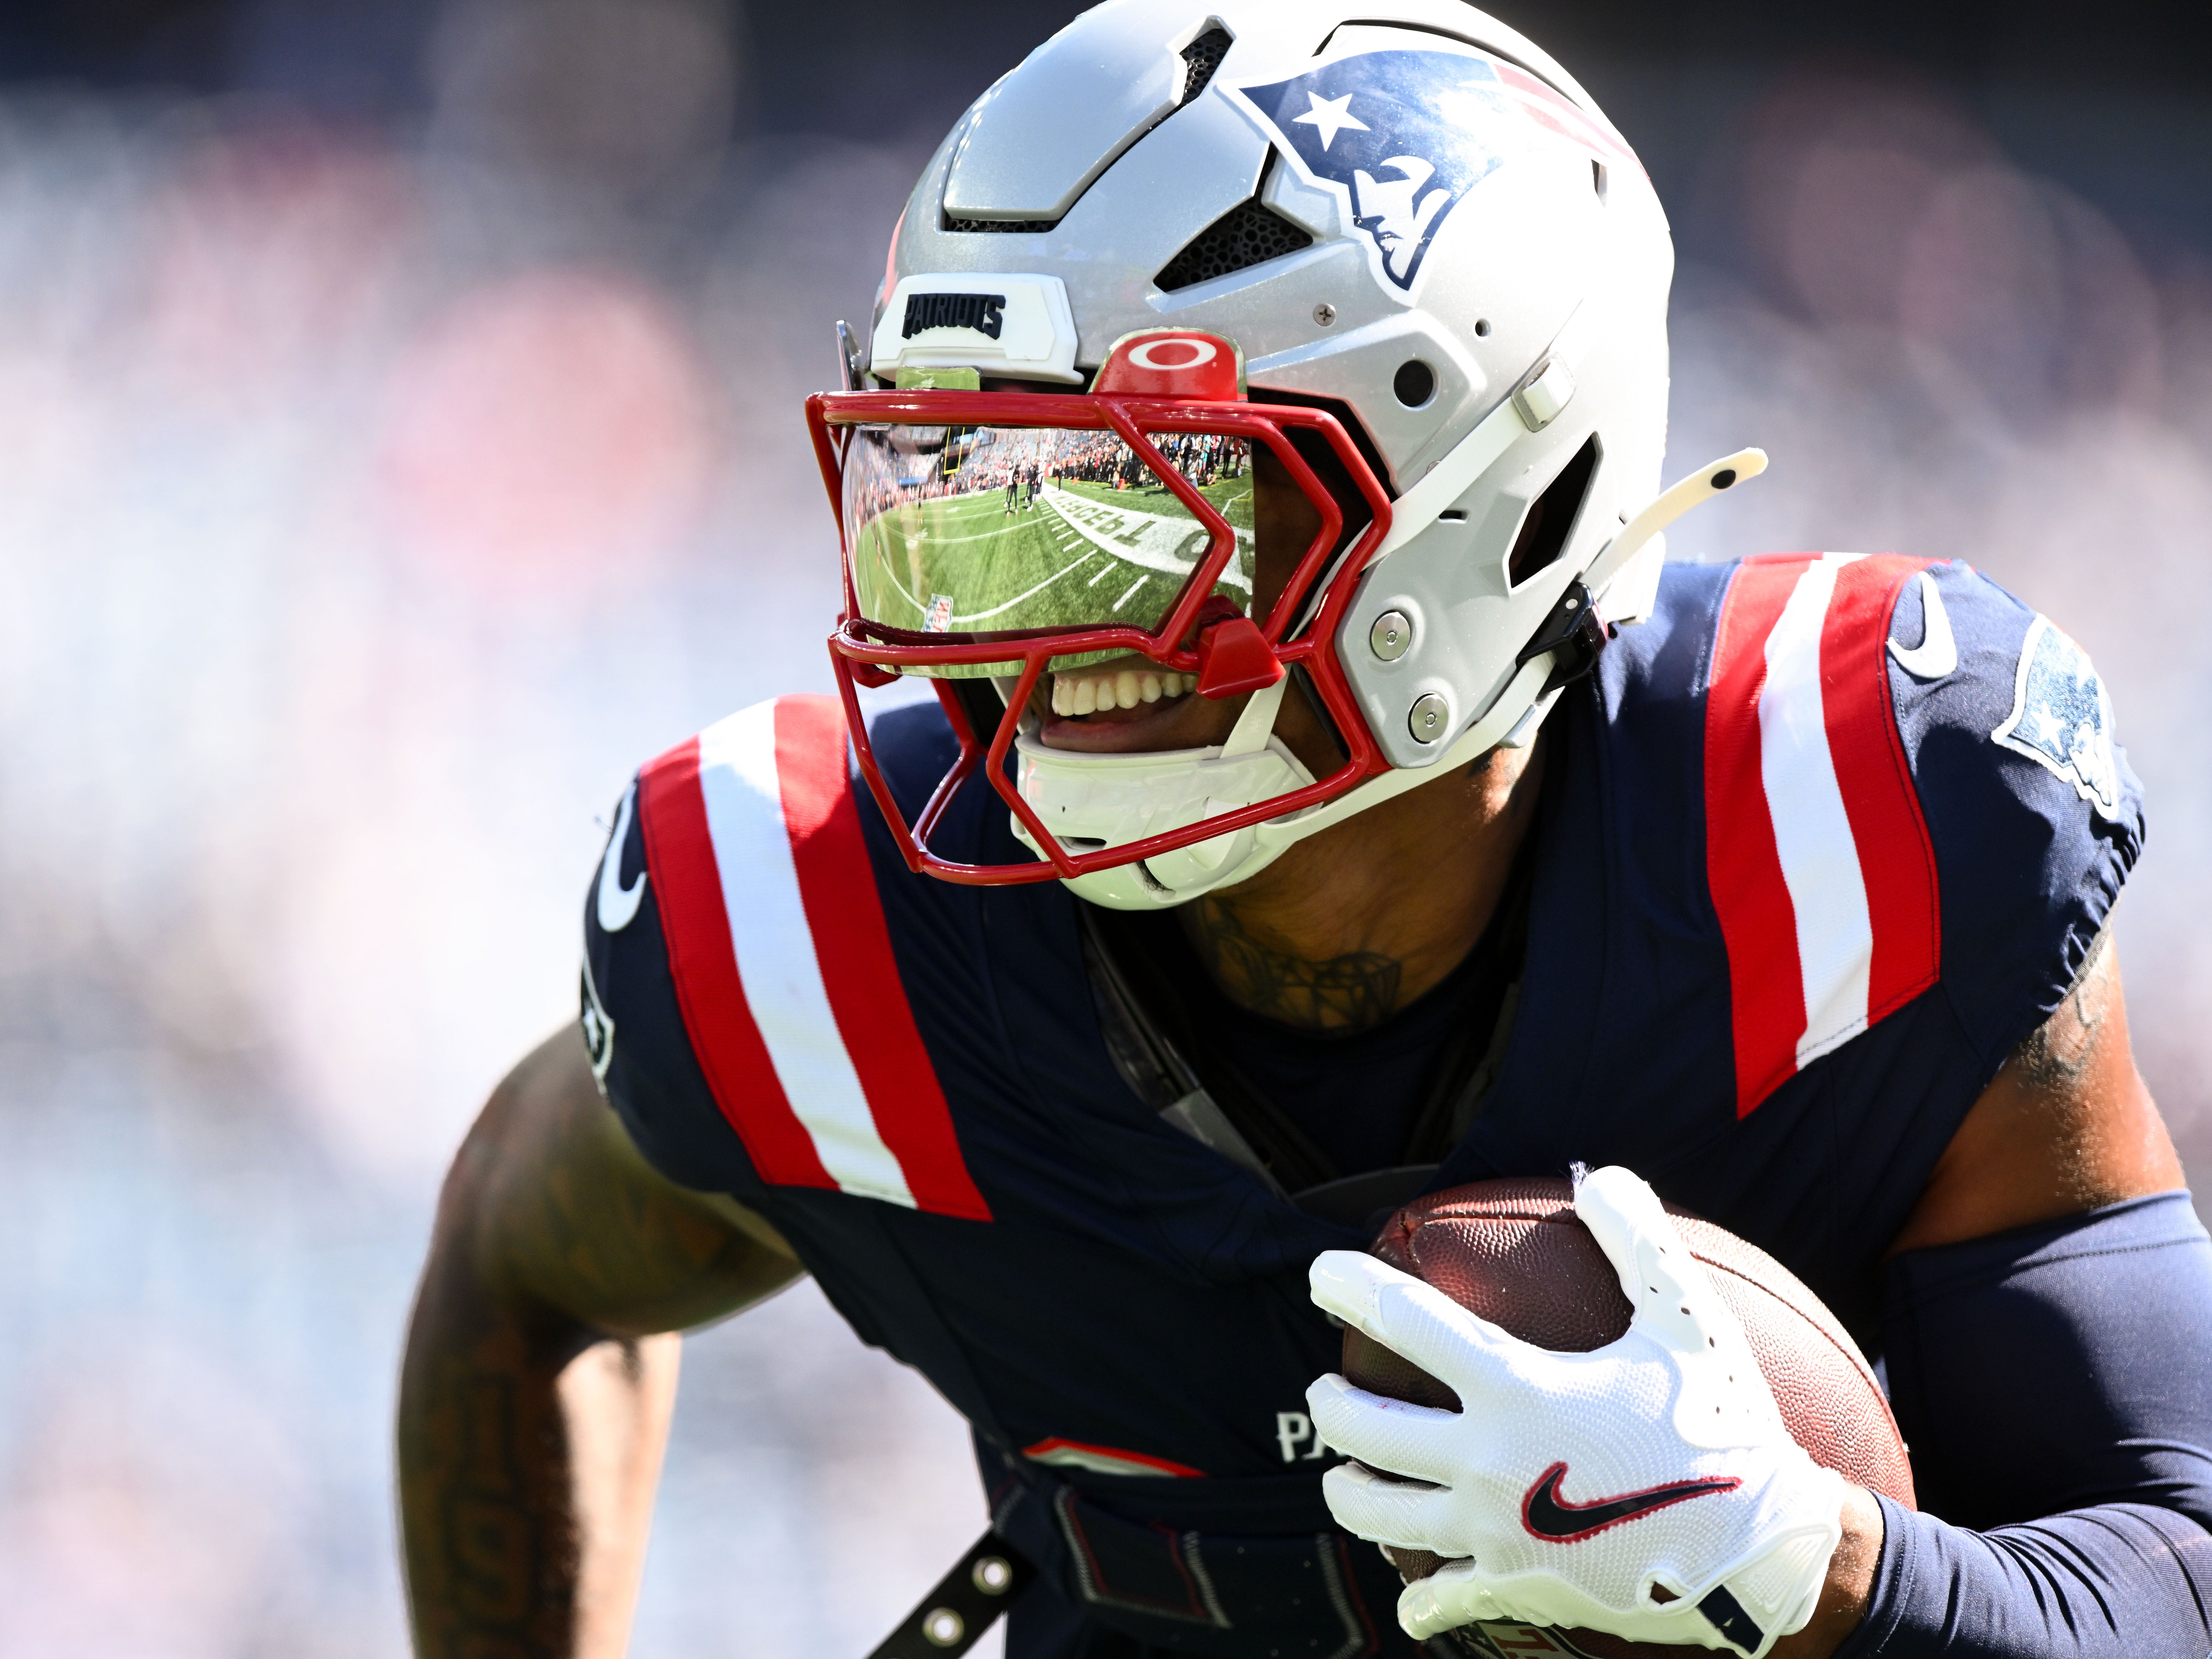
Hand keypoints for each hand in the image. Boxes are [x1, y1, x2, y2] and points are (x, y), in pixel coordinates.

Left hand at [1306, 1166, 1848, 1657]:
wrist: (1763, 1553)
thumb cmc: (1723, 1430)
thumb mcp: (1690, 1322)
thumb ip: (1640, 1243)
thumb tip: (1603, 1176)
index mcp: (1516, 1390)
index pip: (1406, 1321)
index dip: (1351, 1288)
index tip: (1319, 1273)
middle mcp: (1486, 1463)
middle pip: (1367, 1428)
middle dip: (1332, 1406)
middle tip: (1323, 1392)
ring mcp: (1494, 1533)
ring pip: (1381, 1515)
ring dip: (1348, 1493)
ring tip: (1341, 1476)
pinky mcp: (1518, 1589)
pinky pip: (1444, 1602)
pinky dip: (1420, 1605)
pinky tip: (1409, 1606)